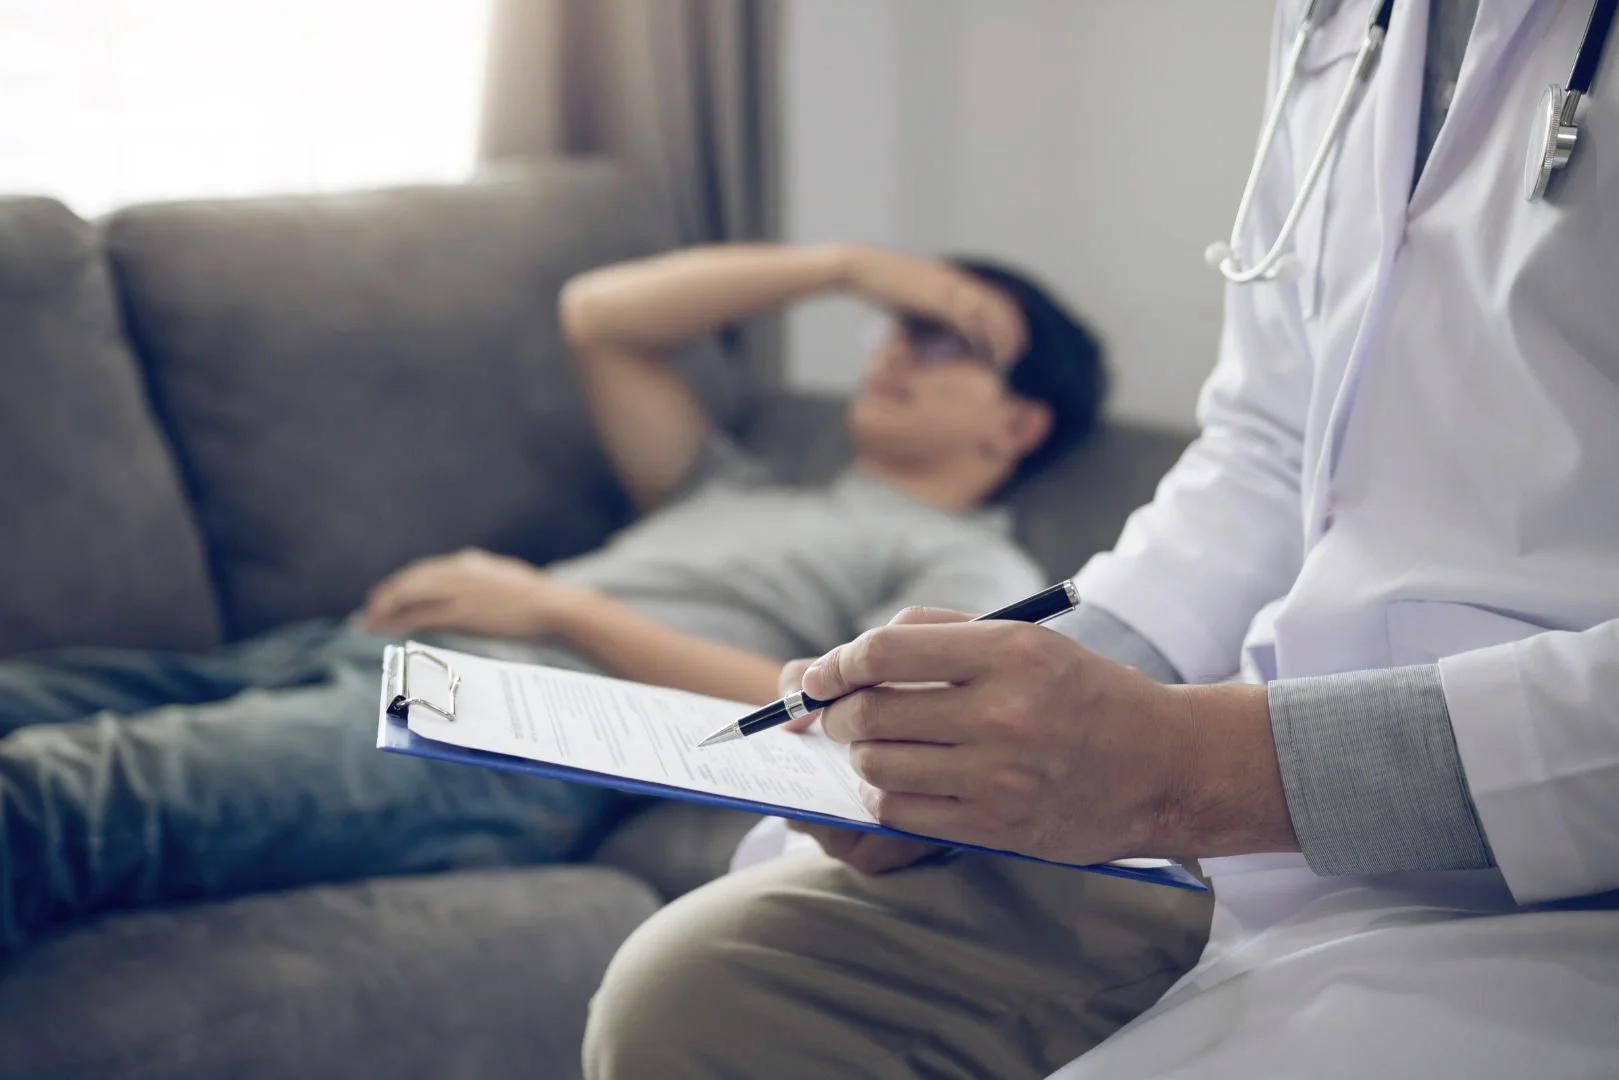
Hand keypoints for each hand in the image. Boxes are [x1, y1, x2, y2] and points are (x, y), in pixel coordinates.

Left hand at [359, 548, 593, 638]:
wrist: (553, 607)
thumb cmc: (539, 600)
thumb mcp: (506, 581)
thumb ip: (484, 581)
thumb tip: (473, 590)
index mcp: (469, 562)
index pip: (425, 570)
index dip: (403, 582)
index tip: (390, 593)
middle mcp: (457, 570)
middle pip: (410, 579)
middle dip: (387, 593)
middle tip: (370, 608)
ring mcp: (458, 591)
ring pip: (408, 594)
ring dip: (383, 607)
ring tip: (368, 620)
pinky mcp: (460, 613)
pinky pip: (418, 616)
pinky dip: (395, 621)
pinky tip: (380, 628)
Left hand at [801, 608, 1296, 865]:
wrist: (1162, 765)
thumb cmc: (1079, 692)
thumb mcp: (1023, 638)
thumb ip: (933, 633)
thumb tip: (840, 659)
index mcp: (1008, 652)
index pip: (885, 652)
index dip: (835, 664)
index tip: (819, 676)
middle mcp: (1002, 713)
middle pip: (871, 713)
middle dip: (835, 715)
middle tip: (835, 716)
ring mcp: (1000, 776)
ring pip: (879, 767)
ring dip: (859, 758)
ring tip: (872, 748)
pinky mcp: (998, 825)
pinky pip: (903, 814)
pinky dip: (881, 798)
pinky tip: (895, 784)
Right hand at [832, 245, 1026, 366]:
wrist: (863, 267)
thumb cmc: (883, 286)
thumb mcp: (915, 300)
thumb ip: (933, 315)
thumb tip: (942, 337)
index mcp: (954, 278)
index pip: (995, 297)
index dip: (1008, 319)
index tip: (1013, 341)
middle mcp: (957, 280)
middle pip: (999, 304)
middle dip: (1010, 330)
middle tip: (1014, 354)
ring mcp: (949, 287)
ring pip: (989, 312)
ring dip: (999, 337)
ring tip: (1003, 359)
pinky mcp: (937, 297)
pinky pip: (967, 319)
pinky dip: (978, 336)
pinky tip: (982, 353)